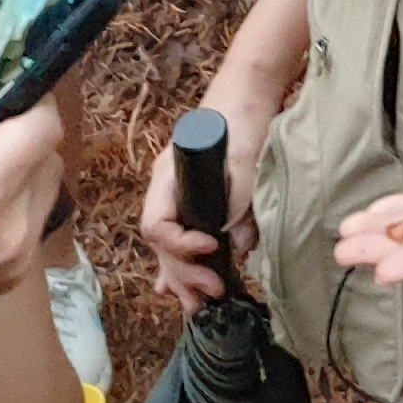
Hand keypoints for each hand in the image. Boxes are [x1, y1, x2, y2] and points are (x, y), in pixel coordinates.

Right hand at [0, 65, 67, 347]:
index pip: (42, 127)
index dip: (20, 96)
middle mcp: (8, 235)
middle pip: (48, 155)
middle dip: (13, 132)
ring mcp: (11, 264)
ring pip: (42, 187)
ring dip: (12, 166)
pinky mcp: (5, 279)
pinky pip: (28, 219)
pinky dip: (6, 200)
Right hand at [141, 80, 281, 308]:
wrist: (245, 96)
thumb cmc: (239, 121)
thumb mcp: (244, 159)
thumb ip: (240, 201)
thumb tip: (241, 245)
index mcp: (167, 179)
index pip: (157, 225)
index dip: (181, 245)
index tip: (212, 249)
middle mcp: (165, 194)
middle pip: (161, 246)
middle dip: (183, 274)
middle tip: (212, 294)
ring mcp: (177, 200)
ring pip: (168, 249)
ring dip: (181, 279)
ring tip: (194, 306)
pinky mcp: (195, 205)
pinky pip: (181, 242)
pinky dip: (183, 266)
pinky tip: (180, 291)